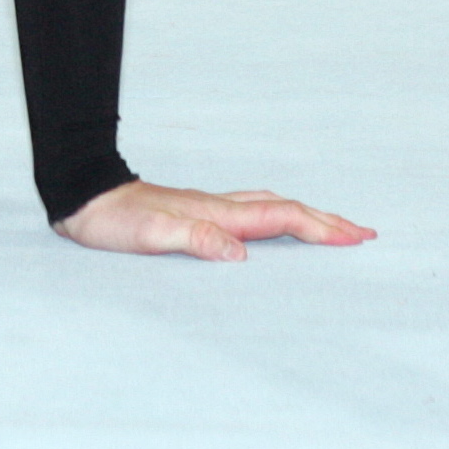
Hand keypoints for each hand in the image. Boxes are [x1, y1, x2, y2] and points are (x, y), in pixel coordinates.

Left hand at [53, 178, 373, 262]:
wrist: (85, 195)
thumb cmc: (113, 220)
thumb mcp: (149, 236)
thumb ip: (193, 239)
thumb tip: (240, 254)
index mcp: (215, 214)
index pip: (279, 218)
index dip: (318, 228)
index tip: (354, 237)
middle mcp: (218, 207)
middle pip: (285, 209)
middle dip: (326, 221)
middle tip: (363, 234)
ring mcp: (209, 208)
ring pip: (270, 207)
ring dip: (306, 217)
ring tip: (333, 228)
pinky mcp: (198, 214)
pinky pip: (253, 213)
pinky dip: (278, 218)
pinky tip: (277, 226)